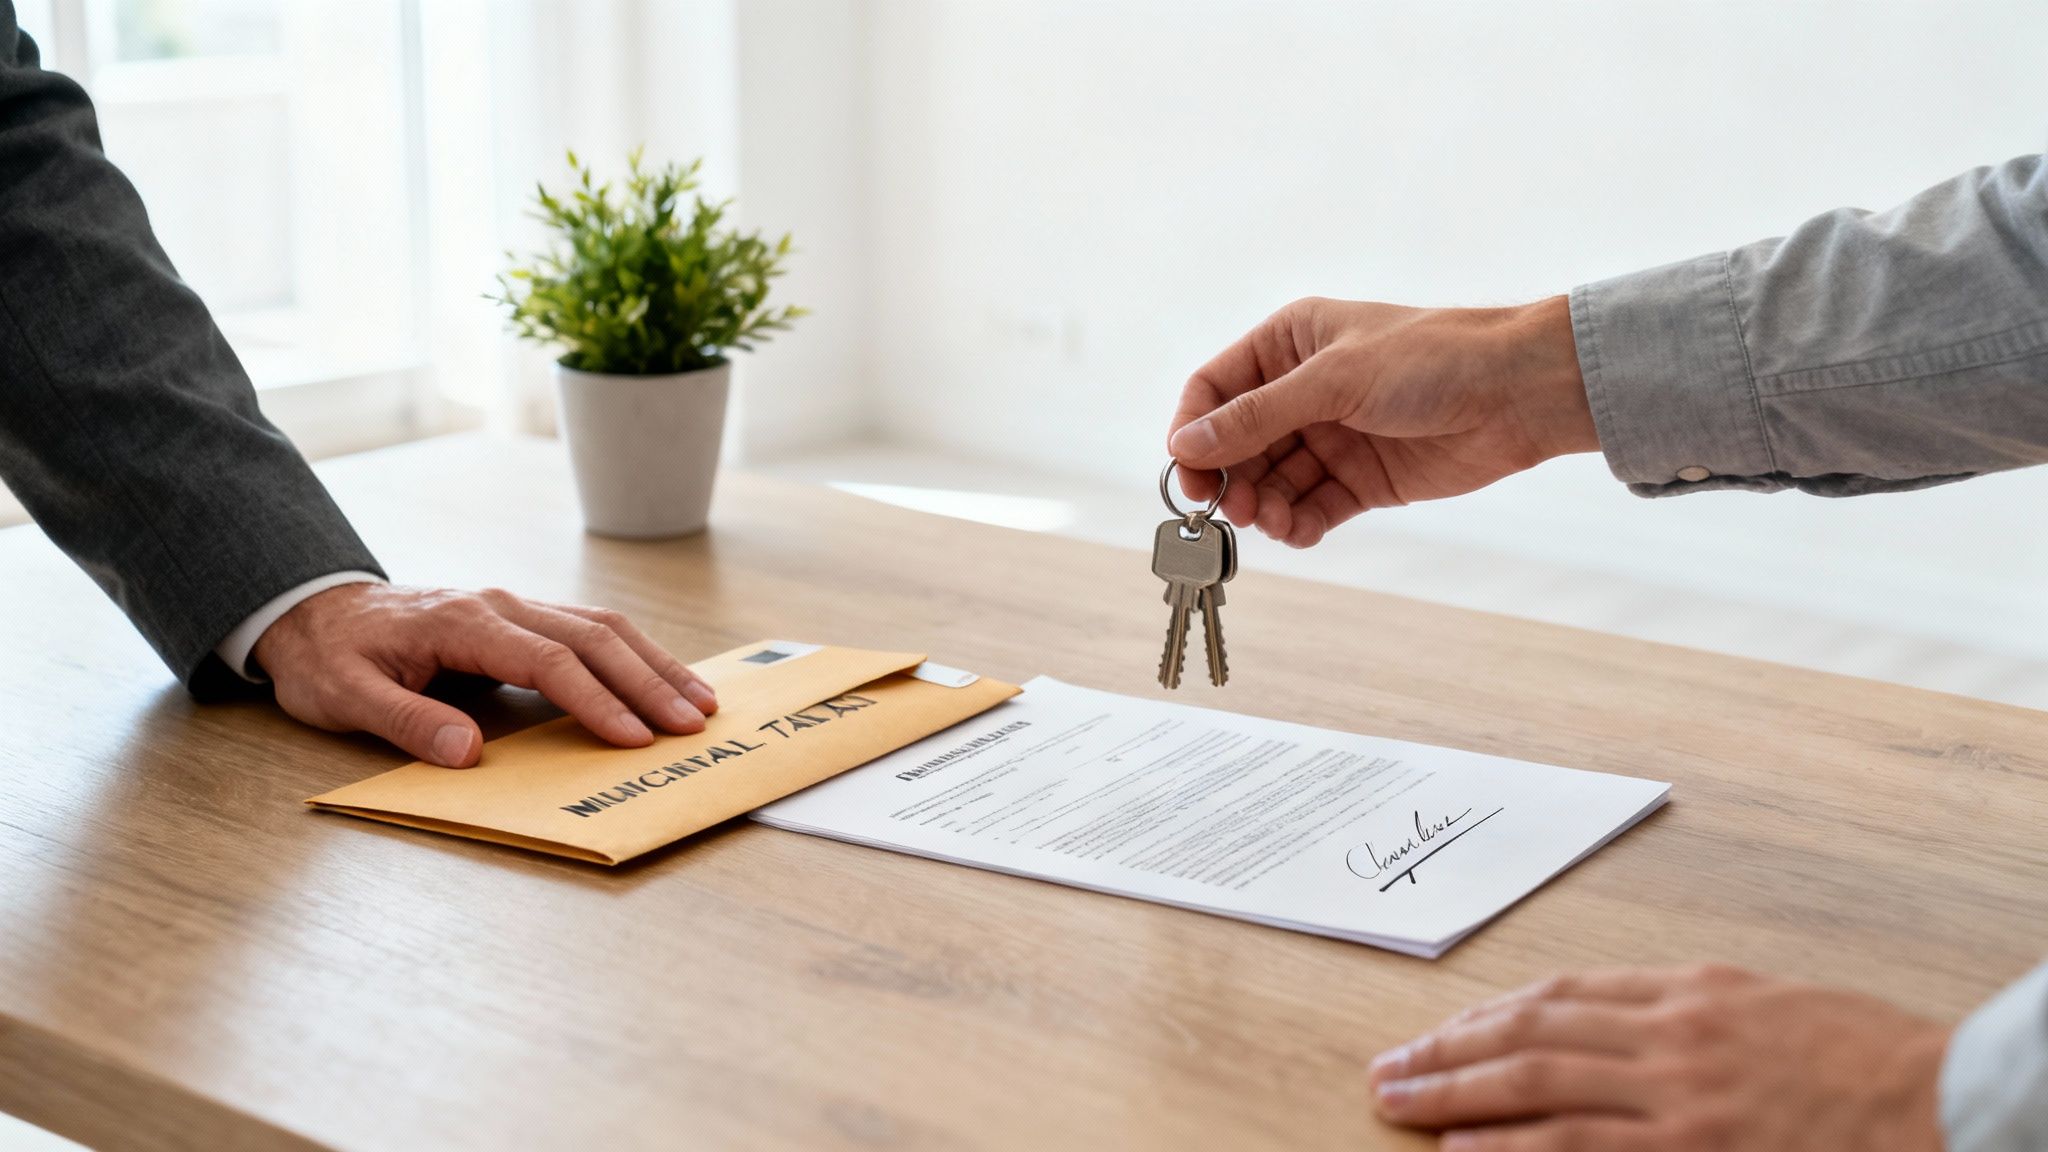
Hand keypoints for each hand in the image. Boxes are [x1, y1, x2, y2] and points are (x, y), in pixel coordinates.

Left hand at [252, 584, 718, 766]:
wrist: (314, 610)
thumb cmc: (330, 657)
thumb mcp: (345, 697)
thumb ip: (406, 721)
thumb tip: (468, 753)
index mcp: (463, 621)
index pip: (548, 661)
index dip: (595, 700)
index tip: (632, 737)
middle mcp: (500, 604)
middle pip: (593, 637)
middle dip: (648, 682)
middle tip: (692, 724)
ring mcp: (515, 605)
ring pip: (604, 627)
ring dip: (655, 664)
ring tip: (700, 702)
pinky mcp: (522, 618)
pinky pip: (592, 630)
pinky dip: (636, 655)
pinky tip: (662, 679)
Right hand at [1167, 295, 1596, 546]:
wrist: (1519, 394)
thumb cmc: (1432, 360)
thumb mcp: (1334, 380)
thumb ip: (1257, 417)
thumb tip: (1185, 445)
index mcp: (1290, 342)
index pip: (1215, 389)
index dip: (1194, 431)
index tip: (1186, 472)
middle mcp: (1304, 389)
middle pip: (1238, 443)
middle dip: (1230, 478)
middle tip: (1231, 510)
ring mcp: (1332, 436)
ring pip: (1272, 481)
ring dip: (1264, 506)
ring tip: (1274, 522)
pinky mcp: (1361, 479)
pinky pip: (1312, 507)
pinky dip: (1299, 523)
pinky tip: (1300, 532)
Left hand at [1368, 964, 1950, 1150]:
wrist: (1942, 1099)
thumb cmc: (1866, 1057)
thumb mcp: (1766, 1005)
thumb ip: (1685, 1011)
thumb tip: (1609, 1022)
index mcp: (1687, 991)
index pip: (1558, 997)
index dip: (1487, 1016)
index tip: (1440, 1034)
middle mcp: (1668, 1033)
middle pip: (1527, 1033)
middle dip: (1447, 1051)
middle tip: (1389, 1069)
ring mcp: (1677, 1094)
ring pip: (1536, 1084)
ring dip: (1456, 1093)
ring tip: (1399, 1103)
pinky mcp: (1693, 1150)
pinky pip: (1581, 1146)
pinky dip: (1514, 1147)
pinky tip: (1464, 1149)